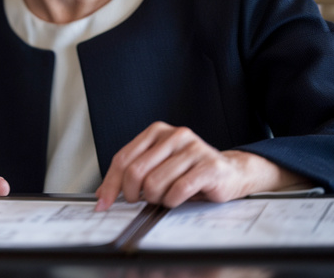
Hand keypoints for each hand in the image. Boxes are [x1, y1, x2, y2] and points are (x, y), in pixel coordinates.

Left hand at [95, 121, 307, 209]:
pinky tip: (178, 199)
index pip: (123, 158)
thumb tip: (102, 196)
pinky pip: (178, 191)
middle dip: (134, 194)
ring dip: (156, 198)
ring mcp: (193, 149)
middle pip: (136, 171)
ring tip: (166, 196)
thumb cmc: (188, 171)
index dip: (111, 184)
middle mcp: (174, 135)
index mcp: (156, 131)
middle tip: (142, 200)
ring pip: (155, 183)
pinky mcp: (209, 166)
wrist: (230, 172)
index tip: (104, 203)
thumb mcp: (157, 166)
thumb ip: (131, 174)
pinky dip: (173, 201)